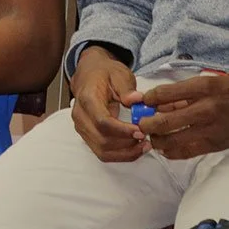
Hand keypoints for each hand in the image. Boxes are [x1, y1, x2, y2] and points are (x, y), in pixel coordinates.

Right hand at [69, 45, 146, 161]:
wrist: (90, 74)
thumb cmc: (104, 73)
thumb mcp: (119, 74)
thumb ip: (127, 88)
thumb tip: (136, 99)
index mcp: (87, 99)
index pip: (102, 122)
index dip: (123, 131)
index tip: (142, 132)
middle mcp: (80, 115)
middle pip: (102, 140)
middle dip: (127, 144)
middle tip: (147, 139)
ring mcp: (82, 127)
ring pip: (102, 151)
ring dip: (125, 153)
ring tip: (144, 146)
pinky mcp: (87, 135)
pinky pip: (102, 152)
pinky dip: (120, 155)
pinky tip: (135, 148)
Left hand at [139, 74, 228, 158]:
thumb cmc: (227, 92)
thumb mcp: (207, 83)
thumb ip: (181, 92)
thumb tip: (154, 102)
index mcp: (204, 88)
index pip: (164, 94)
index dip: (147, 99)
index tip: (142, 101)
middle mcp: (206, 109)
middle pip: (164, 121)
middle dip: (146, 124)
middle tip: (140, 124)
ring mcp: (211, 130)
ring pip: (172, 140)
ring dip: (156, 139)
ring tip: (151, 136)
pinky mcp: (215, 145)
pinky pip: (186, 152)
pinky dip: (170, 152)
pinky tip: (164, 148)